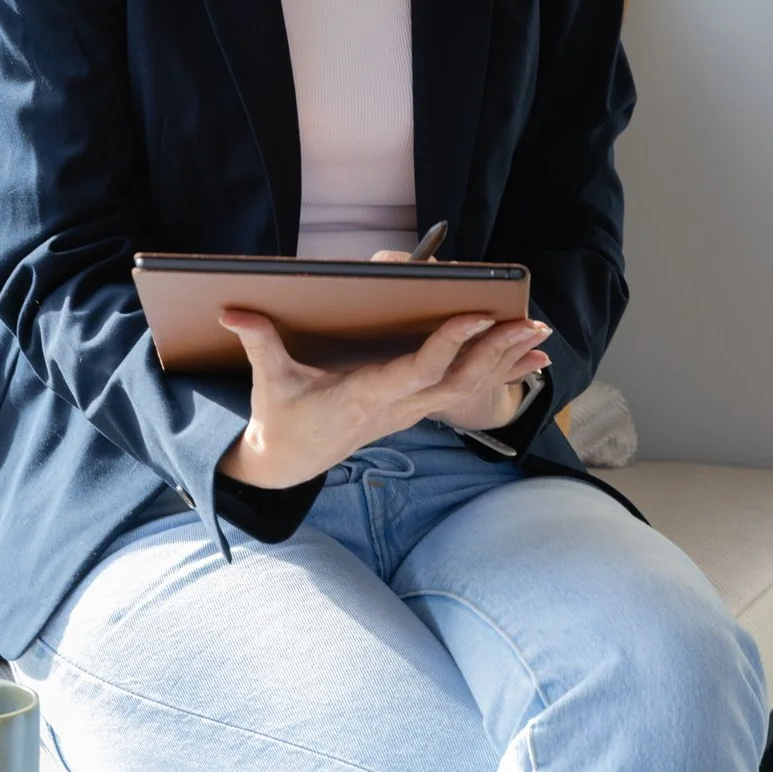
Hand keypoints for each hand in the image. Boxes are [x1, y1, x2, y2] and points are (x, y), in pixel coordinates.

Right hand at [216, 249, 552, 489]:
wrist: (289, 461)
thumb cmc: (281, 417)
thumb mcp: (268, 381)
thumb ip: (258, 341)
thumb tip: (230, 310)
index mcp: (367, 394)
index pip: (418, 368)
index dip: (449, 343)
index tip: (478, 315)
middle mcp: (397, 405)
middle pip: (457, 379)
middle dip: (496, 352)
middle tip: (533, 325)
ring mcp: (409, 410)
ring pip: (467, 387)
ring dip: (505, 362)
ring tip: (542, 337)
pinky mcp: (413, 409)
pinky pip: (463, 391)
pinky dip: (497, 375)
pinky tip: (528, 363)